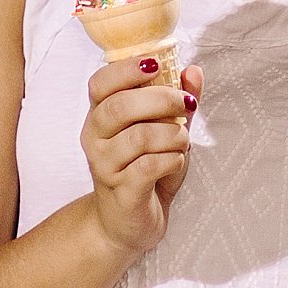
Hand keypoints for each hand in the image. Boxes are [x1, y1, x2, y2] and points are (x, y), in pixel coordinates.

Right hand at [81, 57, 200, 258]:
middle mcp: (94, 138)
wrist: (127, 223)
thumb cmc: (145, 169)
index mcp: (100, 115)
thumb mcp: (166, 130)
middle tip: (187, 104)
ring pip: (140, 136)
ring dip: (173, 134)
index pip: (100, 83)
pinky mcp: (121, 192)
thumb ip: (179, 99)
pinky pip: (149, 166)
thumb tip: (193, 71)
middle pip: (121, 106)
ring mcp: (104, 166)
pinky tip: (176, 161)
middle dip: (163, 99)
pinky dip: (172, 159)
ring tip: (183, 142)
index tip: (155, 64)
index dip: (126, 69)